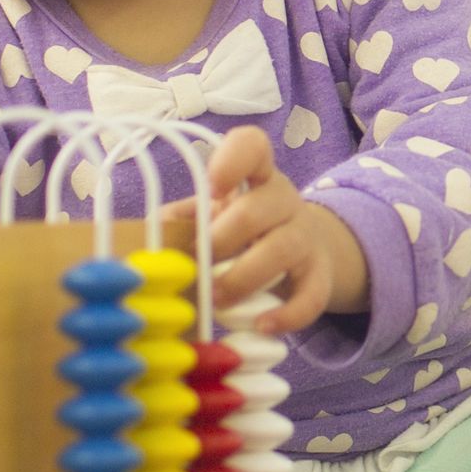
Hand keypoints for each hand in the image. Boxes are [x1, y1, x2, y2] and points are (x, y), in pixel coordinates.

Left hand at [184, 125, 367, 332]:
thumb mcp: (212, 218)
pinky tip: (262, 325)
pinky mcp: (320, 276)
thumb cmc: (241, 233)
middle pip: (257, 208)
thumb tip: (149, 236)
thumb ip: (180, 220)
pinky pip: (312, 295)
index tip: (212, 187)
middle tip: (197, 266)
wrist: (300, 255)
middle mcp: (284, 200)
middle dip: (221, 240)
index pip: (253, 146)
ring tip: (218, 301)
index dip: (233, 160)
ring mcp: (306, 237)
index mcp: (254, 177)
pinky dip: (287, 314)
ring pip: (284, 248)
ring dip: (244, 277)